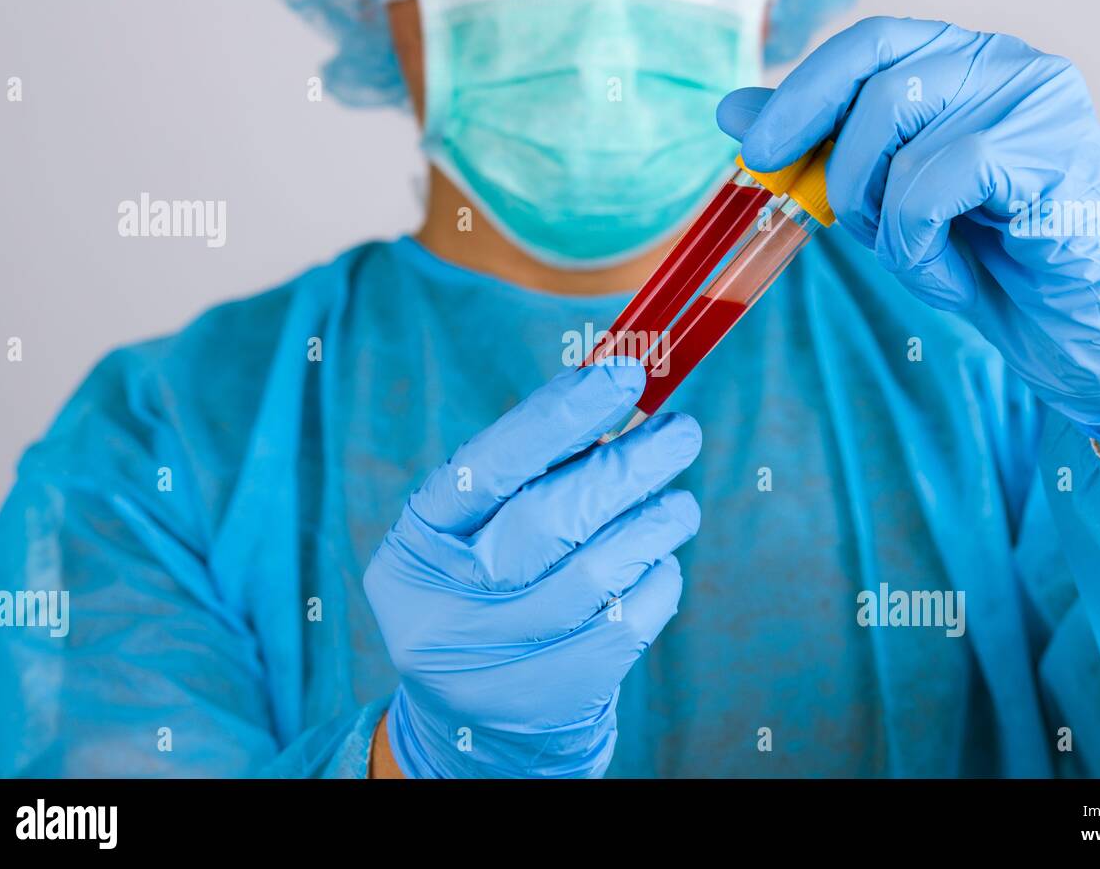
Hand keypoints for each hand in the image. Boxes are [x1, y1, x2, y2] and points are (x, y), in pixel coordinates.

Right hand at [364, 361, 700, 777]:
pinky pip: (631, 619)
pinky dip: (658, 576)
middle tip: (681, 432)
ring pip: (598, 570)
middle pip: (549, 519)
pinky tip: (658, 559)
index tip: (622, 374)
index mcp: (418, 546)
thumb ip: (531, 470)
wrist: (478, 724)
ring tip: (680, 502)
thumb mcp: (477, 532)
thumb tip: (615, 387)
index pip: (487, 467)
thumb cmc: (488, 592)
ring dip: (657, 522)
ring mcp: (498, 659)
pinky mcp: (556, 693)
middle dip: (628, 465)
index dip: (557, 417)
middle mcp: (446, 607)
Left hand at [717, 16, 1099, 442]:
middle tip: (849, 228)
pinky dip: (921, 249)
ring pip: (899, 129)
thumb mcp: (890, 206)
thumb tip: (736, 113)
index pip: (870, 44)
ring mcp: (1040, 102)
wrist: (1086, 343)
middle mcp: (1010, 63)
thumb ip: (824, 152)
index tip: (758, 151)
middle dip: (837, 168)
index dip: (803, 93)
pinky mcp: (1059, 154)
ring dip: (883, 219)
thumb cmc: (995, 267)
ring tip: (922, 261)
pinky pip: (935, 184)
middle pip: (878, 82)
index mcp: (969, 63)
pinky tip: (955, 280)